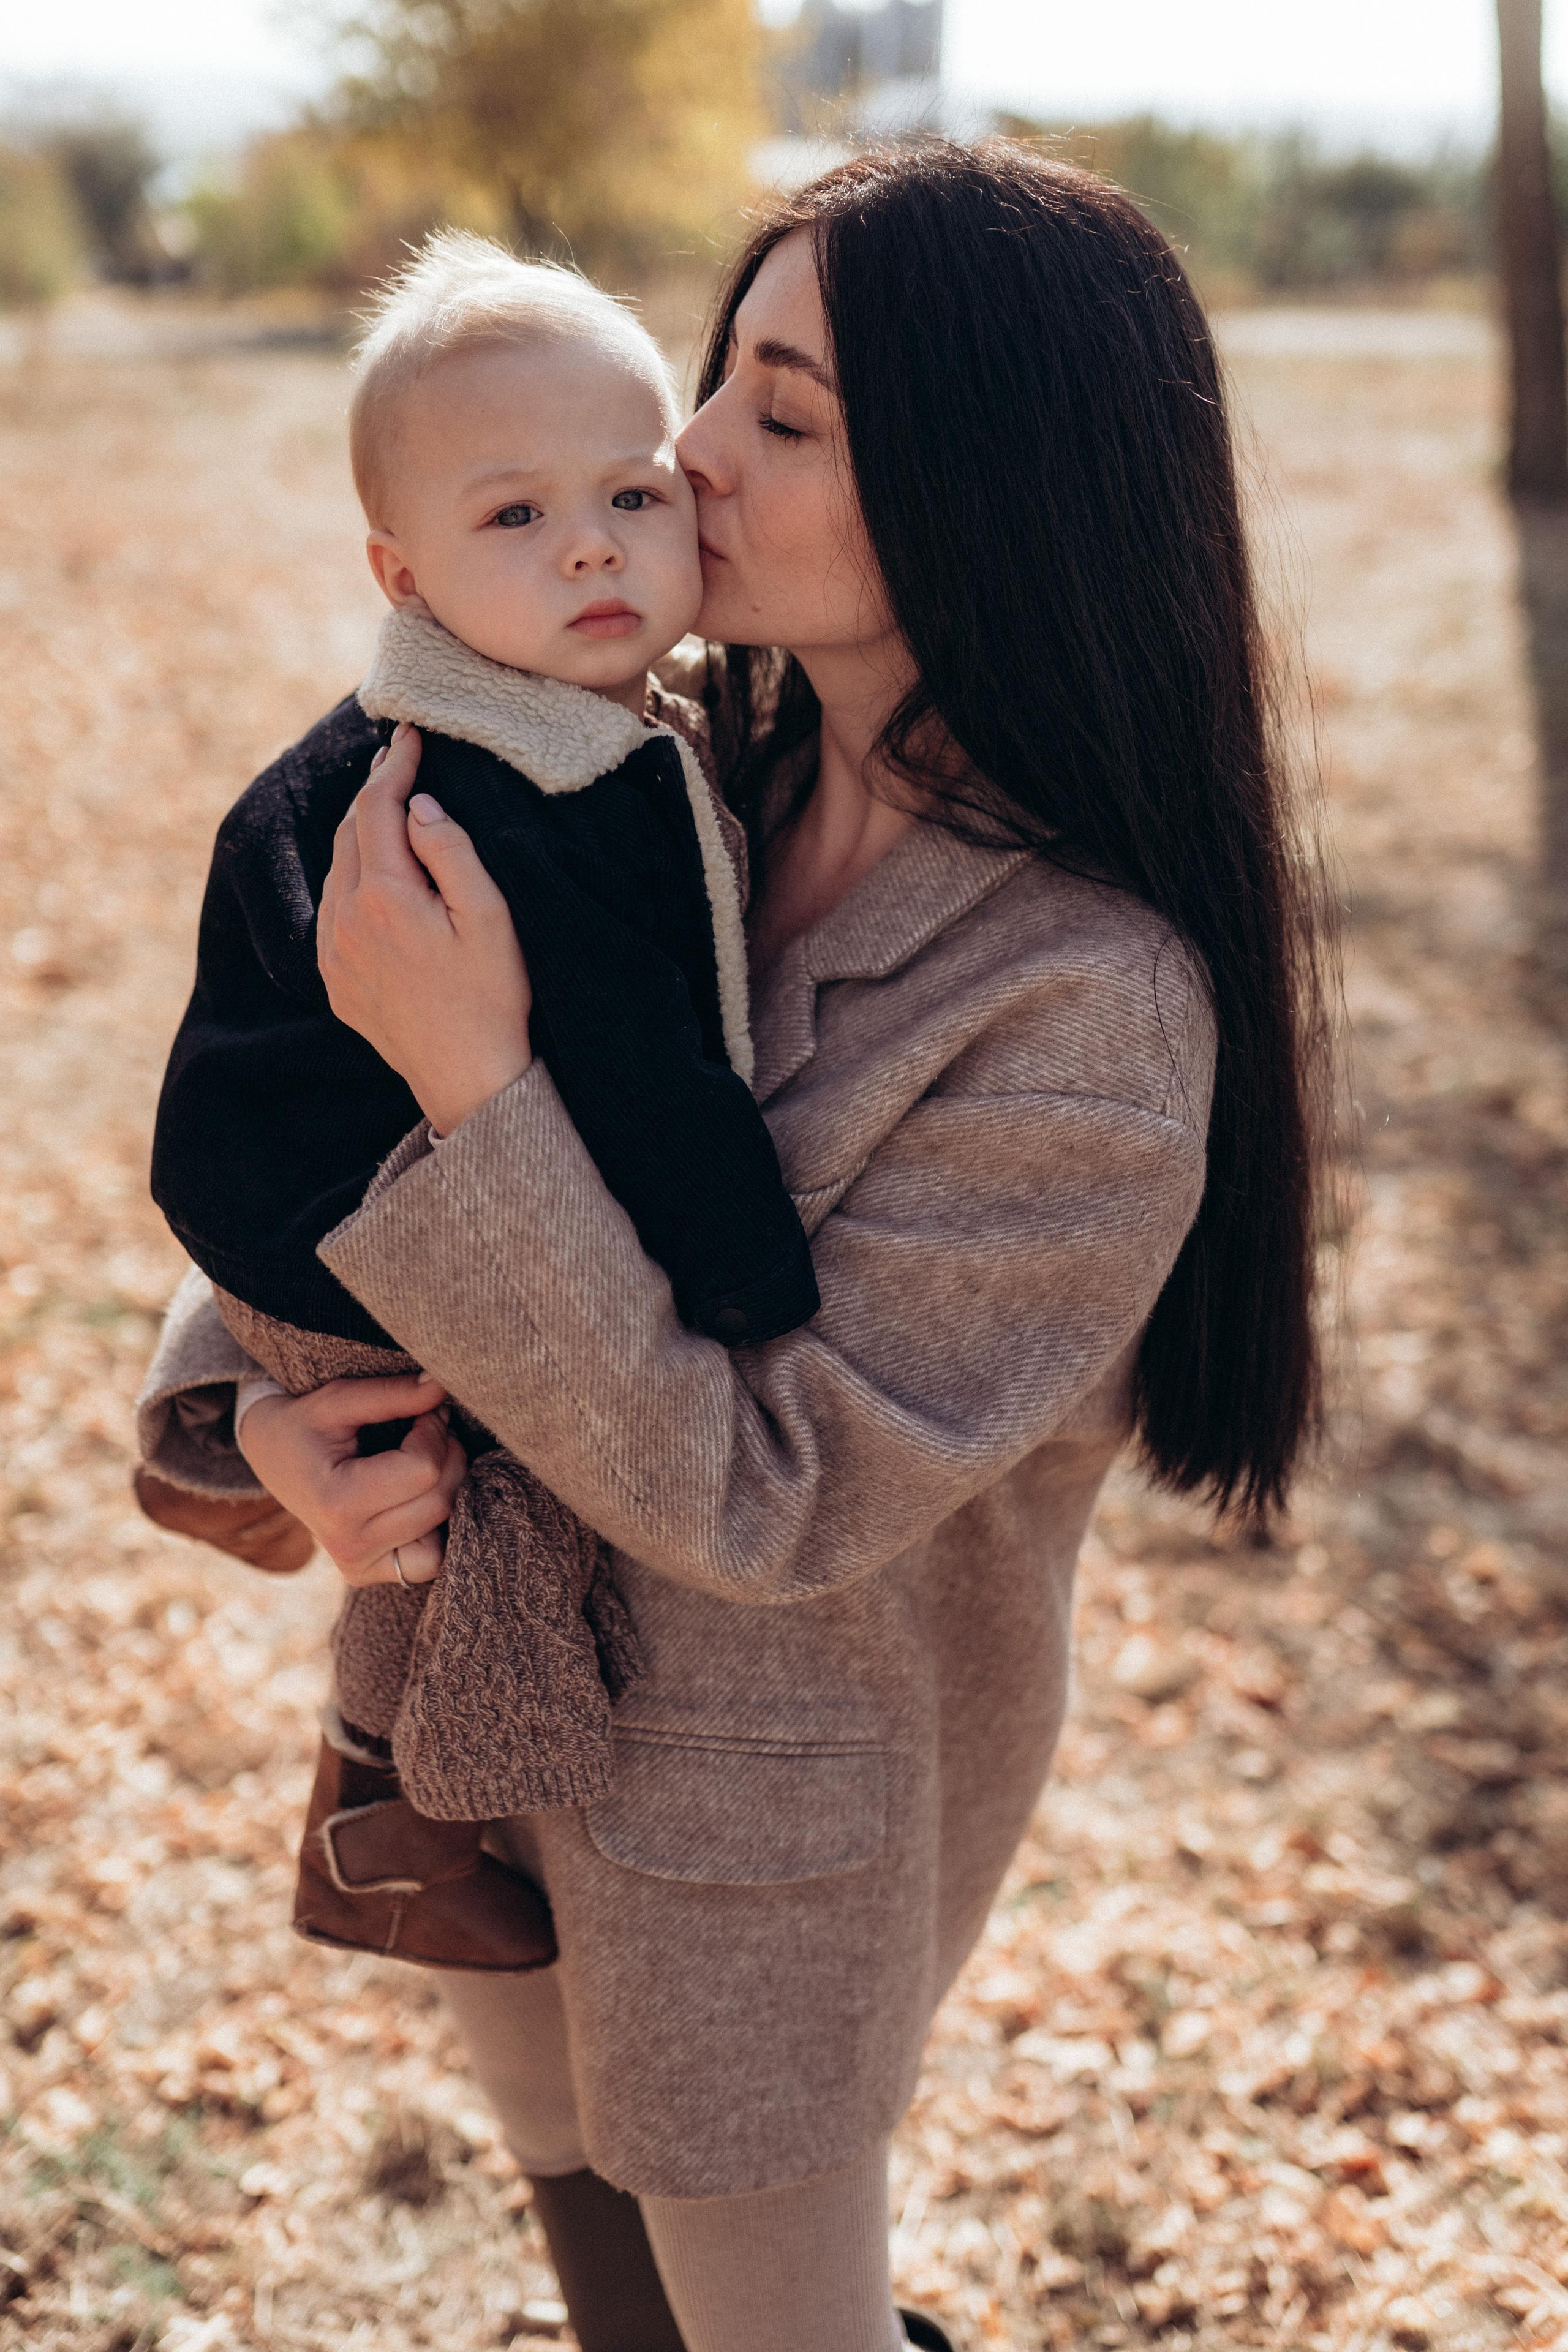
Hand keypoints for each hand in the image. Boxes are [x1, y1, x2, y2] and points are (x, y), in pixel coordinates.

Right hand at [237, 1373, 464, 1585]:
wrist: (270, 1456)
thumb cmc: (303, 1424)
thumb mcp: (338, 1399)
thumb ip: (392, 1393)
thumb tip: (442, 1384)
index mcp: (335, 1502)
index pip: (423, 1470)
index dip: (434, 1432)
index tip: (424, 1411)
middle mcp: (347, 1545)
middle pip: (439, 1502)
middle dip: (447, 1456)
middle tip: (429, 1428)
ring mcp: (358, 1566)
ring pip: (442, 1532)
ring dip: (448, 1489)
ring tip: (425, 1460)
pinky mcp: (367, 1574)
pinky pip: (430, 1561)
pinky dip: (437, 1529)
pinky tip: (418, 1497)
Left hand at [318, 724, 533, 1136]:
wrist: (469, 1079)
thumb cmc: (493, 998)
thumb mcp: (490, 916)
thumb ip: (451, 852)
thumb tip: (418, 807)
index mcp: (384, 898)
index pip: (377, 808)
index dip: (394, 766)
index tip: (409, 736)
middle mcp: (345, 922)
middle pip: (348, 832)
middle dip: (373, 793)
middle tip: (398, 760)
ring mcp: (334, 954)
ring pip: (337, 871)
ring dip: (360, 835)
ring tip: (389, 810)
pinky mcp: (334, 981)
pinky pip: (334, 912)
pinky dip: (352, 880)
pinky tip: (376, 876)